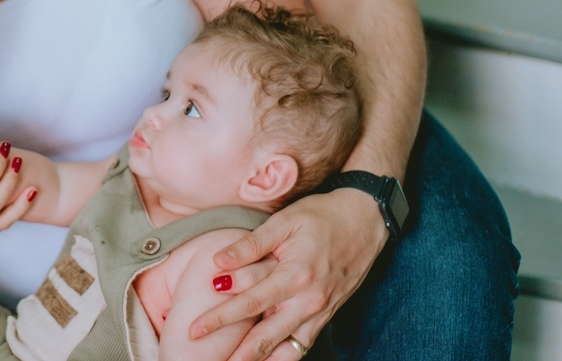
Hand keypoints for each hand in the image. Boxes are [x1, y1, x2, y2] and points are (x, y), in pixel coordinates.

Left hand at [189, 189, 386, 360]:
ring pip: (286, 349)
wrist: (366, 220)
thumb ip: (251, 245)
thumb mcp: (285, 222)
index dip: (220, 318)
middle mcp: (309, 301)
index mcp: (295, 275)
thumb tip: (218, 263)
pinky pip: (302, 344)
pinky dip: (283, 357)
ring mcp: (320, 311)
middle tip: (206, 358)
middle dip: (235, 353)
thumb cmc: (323, 216)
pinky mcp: (327, 315)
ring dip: (259, 360)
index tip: (195, 329)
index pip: (249, 303)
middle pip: (265, 336)